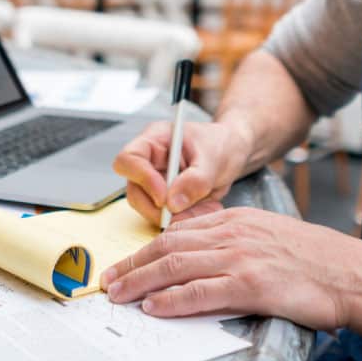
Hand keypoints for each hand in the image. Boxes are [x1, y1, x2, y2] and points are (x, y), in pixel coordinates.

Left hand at [99, 207, 361, 331]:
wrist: (352, 274)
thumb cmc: (315, 261)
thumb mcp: (269, 237)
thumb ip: (235, 242)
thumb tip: (202, 258)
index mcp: (236, 221)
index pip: (178, 232)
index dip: (146, 249)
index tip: (126, 263)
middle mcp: (234, 233)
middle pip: (168, 246)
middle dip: (132, 264)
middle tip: (109, 280)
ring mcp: (242, 257)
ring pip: (176, 265)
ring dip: (141, 281)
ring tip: (119, 294)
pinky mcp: (252, 284)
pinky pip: (200, 292)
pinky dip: (173, 299)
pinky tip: (155, 306)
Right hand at [112, 120, 251, 225]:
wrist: (233, 152)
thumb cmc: (221, 144)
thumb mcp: (214, 158)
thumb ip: (195, 179)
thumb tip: (172, 204)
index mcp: (155, 140)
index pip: (129, 159)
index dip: (141, 179)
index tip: (163, 196)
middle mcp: (149, 162)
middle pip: (134, 191)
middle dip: (159, 208)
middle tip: (187, 211)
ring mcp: (155, 182)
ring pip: (149, 209)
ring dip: (176, 217)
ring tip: (207, 208)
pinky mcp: (166, 200)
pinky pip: (166, 217)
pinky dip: (185, 219)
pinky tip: (206, 209)